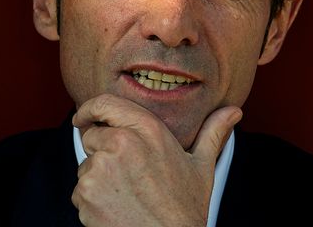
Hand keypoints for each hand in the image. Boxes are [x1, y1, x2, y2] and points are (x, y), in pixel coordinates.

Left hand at [71, 94, 241, 226]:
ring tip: (127, 196)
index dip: (90, 109)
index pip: (106, 103)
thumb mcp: (202, 167)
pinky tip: (116, 209)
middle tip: (127, 177)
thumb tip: (233, 111)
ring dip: (98, 179)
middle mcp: (122, 141)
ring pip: (86, 166)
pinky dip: (92, 201)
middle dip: (102, 153)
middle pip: (93, 136)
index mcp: (148, 129)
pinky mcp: (86, 191)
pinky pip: (79, 190)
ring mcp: (101, 166)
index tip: (83, 116)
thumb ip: (213, 133)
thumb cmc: (184, 209)